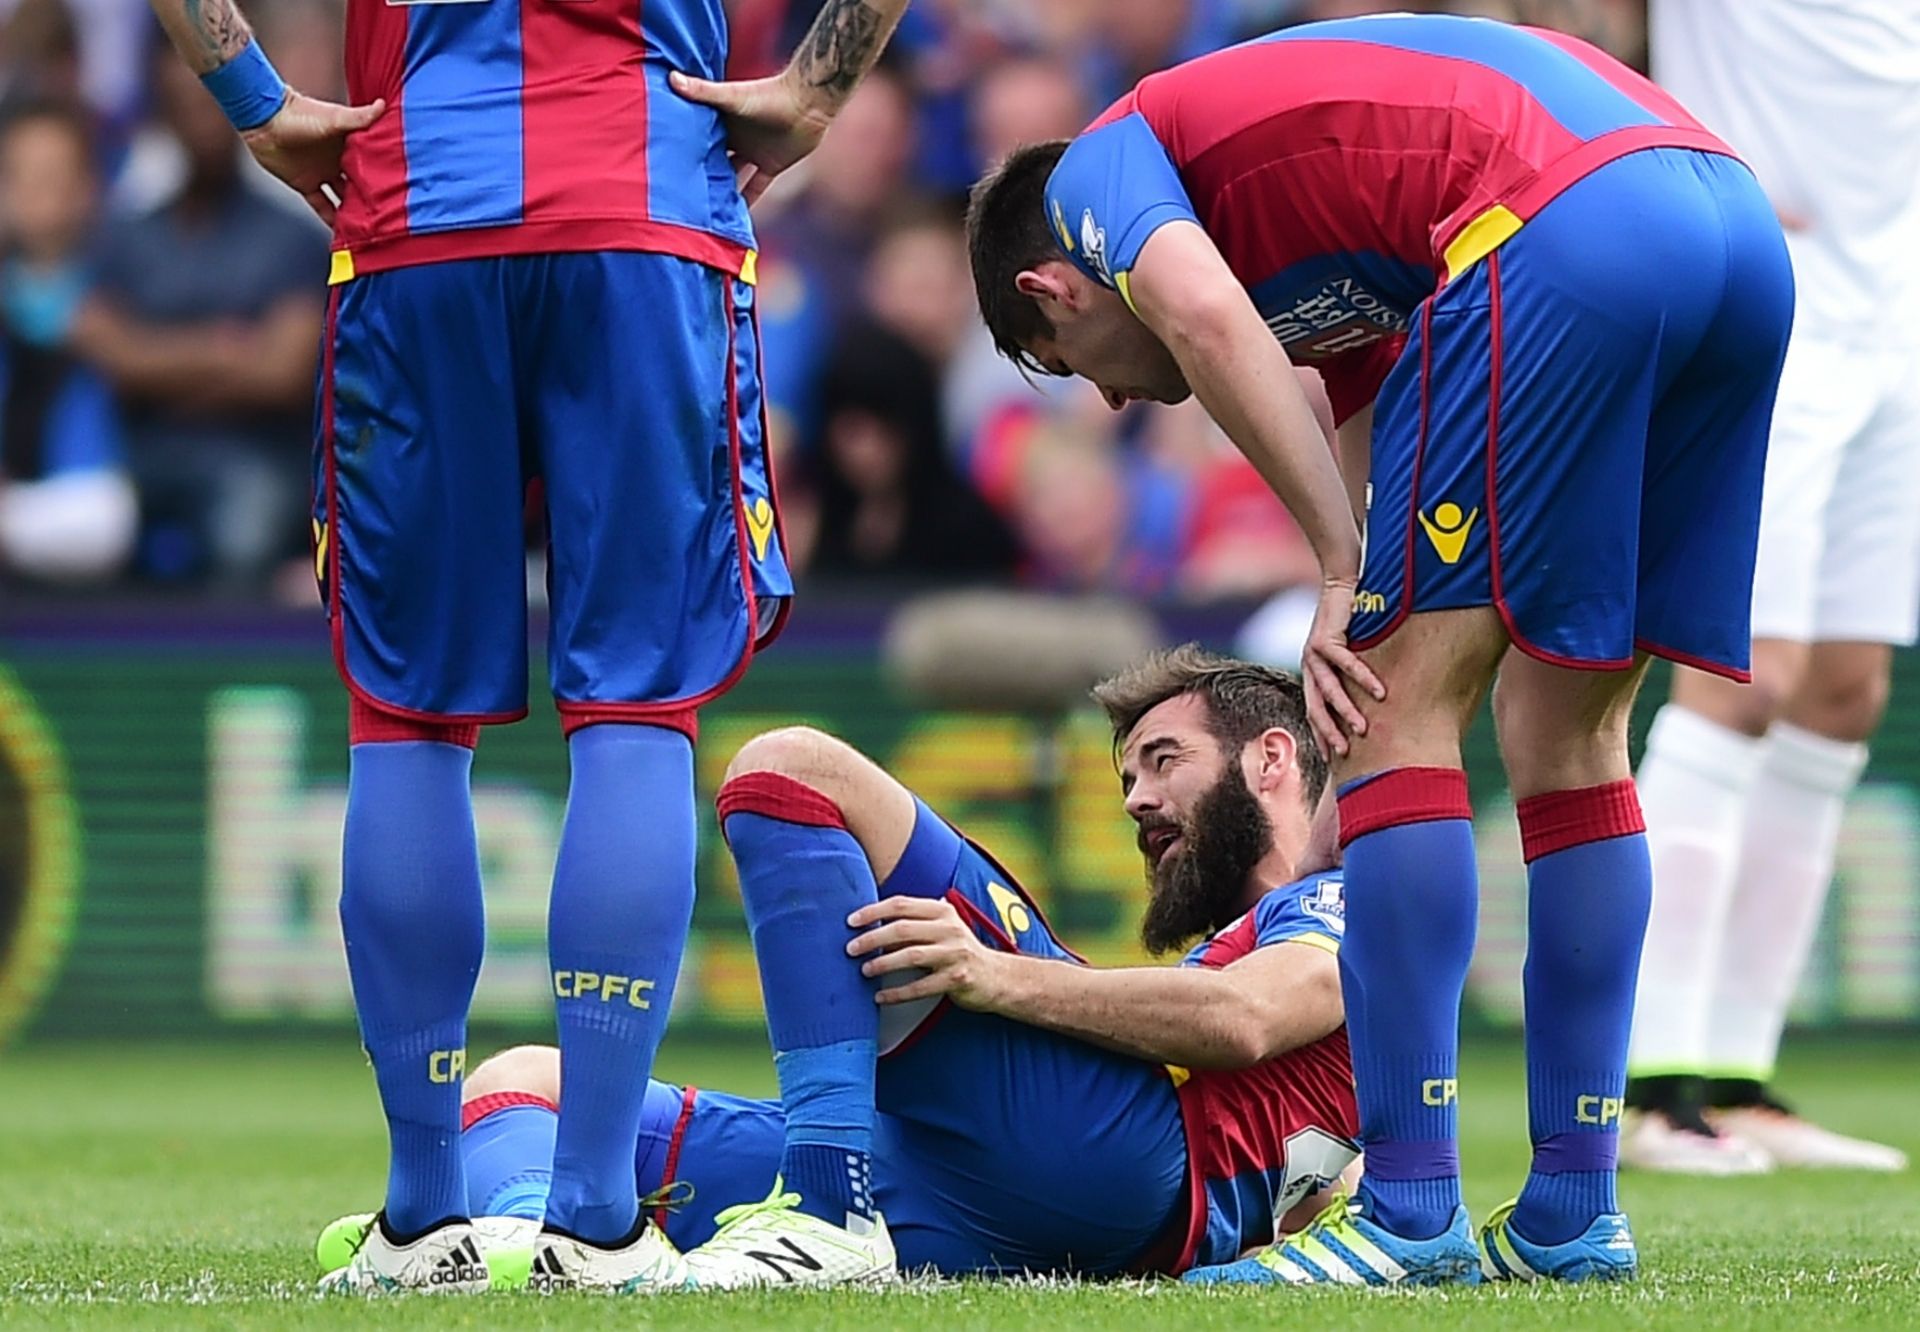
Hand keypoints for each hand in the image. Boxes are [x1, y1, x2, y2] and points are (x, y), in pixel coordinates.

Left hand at [240, 91, 385, 225]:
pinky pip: (321, 205)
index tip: (399, 188)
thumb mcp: (334, 118)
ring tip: (368, 226)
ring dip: (352, 210)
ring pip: (342, 197)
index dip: (383, 174)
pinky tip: (341, 231)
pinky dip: (330, 218)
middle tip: (387, 214)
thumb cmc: (298, 113)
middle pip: (359, 183)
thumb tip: (383, 105)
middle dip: (371, 197)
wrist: (263, 119)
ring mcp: (322, 173)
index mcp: (348, 143)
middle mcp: (337, 160)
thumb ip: (359, 117)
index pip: (370, 162)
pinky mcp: (305, 184)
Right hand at [669, 69, 834, 205]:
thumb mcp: (732, 96)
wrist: (807, 103)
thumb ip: (703, 92)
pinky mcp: (770, 165)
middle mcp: (735, 138)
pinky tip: (734, 218)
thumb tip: (671, 77)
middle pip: (712, 159)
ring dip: (720, 190)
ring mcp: (752, 152)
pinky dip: (748, 201)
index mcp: (721, 121)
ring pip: (732, 176)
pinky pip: (756, 187)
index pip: (697, 137)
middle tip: (676, 194)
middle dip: (697, 173)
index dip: (682, 149)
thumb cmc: (769, 95)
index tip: (662, 165)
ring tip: (699, 210)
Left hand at [846, 896, 1009, 1010]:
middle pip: (902, 929)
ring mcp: (955, 954)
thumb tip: (870, 930)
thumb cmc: (959, 951)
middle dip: (872, 938)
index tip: (851, 921)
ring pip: (911, 956)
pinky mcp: (957, 979)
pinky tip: (880, 997)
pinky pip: (921, 987)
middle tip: (850, 949)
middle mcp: (950, 929)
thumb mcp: (941, 930)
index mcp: (942, 911)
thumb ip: (912, 926)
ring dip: (883, 964)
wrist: (996, 977)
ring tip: (864, 970)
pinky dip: (897, 993)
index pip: (902, 904)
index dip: (873, 911)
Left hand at [1301, 578, 1384, 758]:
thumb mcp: (1352, 651)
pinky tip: (1380, 693)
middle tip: (1345, 754)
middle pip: (1316, 707)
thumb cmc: (1352, 619)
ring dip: (1348, 711)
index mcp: (1313, 673)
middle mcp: (1309, 666)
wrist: (1342, 582)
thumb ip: (1356, 674)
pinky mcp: (1325, 637)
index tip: (1331, 760)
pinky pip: (1346, 663)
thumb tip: (1380, 701)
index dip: (1320, 735)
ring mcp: (1313, 652)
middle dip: (1329, 732)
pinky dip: (1364, 678)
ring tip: (1364, 729)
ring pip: (1330, 690)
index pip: (1313, 712)